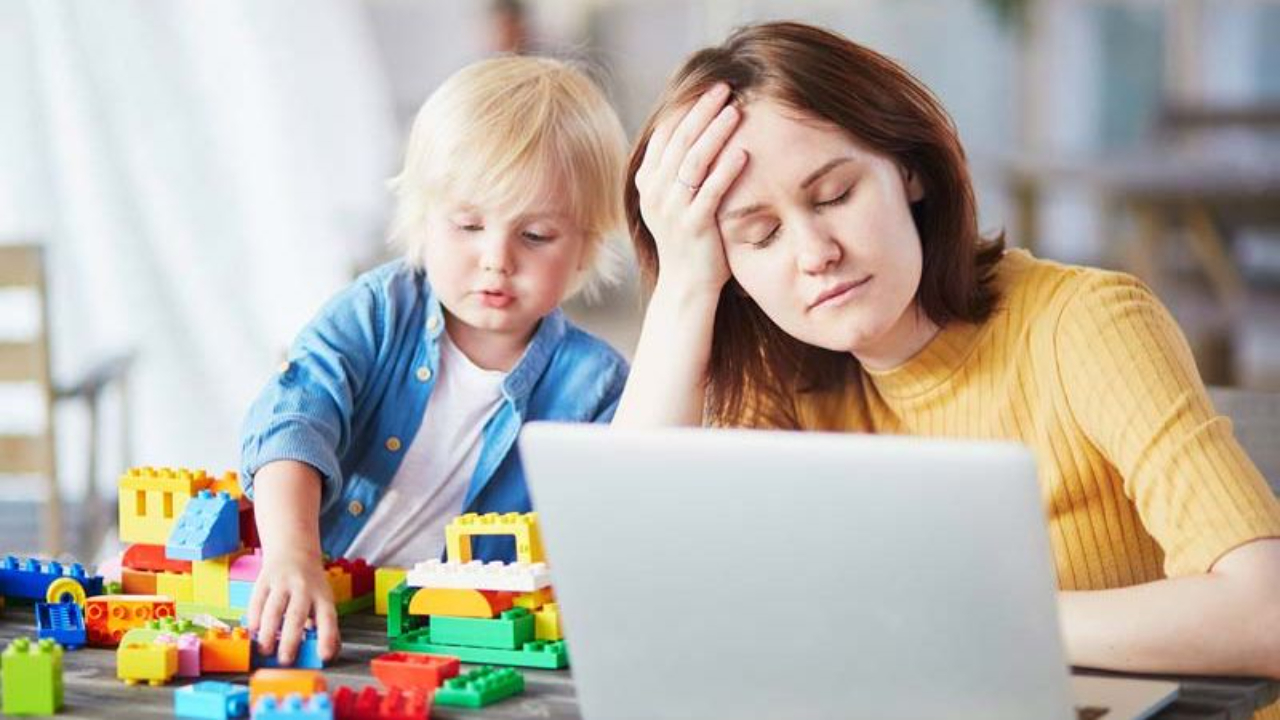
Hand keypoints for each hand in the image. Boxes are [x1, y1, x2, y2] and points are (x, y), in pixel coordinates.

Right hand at [246, 548, 339, 664]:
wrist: (294, 551)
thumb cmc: (311, 585)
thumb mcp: (323, 600)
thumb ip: (325, 625)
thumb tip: (330, 652)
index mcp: (322, 596)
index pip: (328, 618)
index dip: (327, 637)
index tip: (325, 656)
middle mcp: (304, 588)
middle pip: (297, 615)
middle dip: (290, 639)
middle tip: (285, 660)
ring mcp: (283, 583)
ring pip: (274, 609)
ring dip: (269, 632)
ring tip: (265, 650)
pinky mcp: (264, 580)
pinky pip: (257, 600)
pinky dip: (254, 618)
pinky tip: (254, 631)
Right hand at [634, 82, 748, 298]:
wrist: (687, 285)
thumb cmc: (690, 238)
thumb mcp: (675, 199)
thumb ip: (679, 169)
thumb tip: (699, 129)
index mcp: (647, 182)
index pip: (665, 135)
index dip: (686, 109)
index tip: (709, 89)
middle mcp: (654, 193)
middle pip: (679, 141)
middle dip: (702, 111)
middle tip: (724, 88)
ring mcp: (671, 210)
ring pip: (693, 161)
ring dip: (715, 133)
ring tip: (735, 111)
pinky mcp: (693, 227)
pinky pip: (710, 191)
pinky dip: (726, 169)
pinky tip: (743, 151)